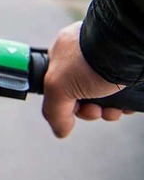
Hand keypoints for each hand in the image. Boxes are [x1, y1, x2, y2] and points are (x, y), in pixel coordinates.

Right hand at [42, 21, 130, 137]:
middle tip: (96, 110)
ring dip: (108, 110)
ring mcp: (106, 59)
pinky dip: (123, 101)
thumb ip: (53, 112)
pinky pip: (122, 89)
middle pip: (81, 93)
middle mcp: (83, 54)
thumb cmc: (91, 60)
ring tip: (114, 111)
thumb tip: (60, 130)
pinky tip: (125, 106)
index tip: (76, 109)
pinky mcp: (126, 67)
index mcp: (61, 52)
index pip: (57, 86)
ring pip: (103, 94)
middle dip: (89, 110)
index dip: (65, 104)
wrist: (127, 49)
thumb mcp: (57, 88)